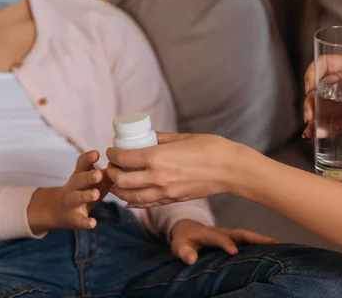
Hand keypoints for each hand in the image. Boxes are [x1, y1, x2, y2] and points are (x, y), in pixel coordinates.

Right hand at [27, 151, 111, 233]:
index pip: (82, 164)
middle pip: (79, 180)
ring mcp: (72, 202)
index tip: (96, 153)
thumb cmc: (82, 190)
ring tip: (95, 194)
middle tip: (98, 174)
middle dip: (88, 177)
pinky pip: (80, 220)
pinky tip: (93, 223)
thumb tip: (126, 165)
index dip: (88, 158)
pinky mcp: (74, 218)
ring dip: (86, 195)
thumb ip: (106, 172)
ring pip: (77, 198)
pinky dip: (85, 222)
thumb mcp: (90, 179)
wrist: (56, 210)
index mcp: (80, 175)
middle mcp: (74, 187)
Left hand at [106, 133, 246, 207]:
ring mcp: (164, 192)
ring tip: (117, 181)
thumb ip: (160, 138)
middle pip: (121, 180)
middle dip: (111, 172)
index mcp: (157, 157)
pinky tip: (129, 197)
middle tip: (112, 165)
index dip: (112, 154)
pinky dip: (133, 202)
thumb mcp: (181, 137)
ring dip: (119, 189)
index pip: (123, 159)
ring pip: (130, 196)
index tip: (112, 150)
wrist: (230, 170)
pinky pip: (146, 205)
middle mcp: (157, 177)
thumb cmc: (210, 148)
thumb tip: (146, 136)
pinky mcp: (172, 200)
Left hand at [170, 220, 275, 264]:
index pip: (218, 238)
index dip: (225, 243)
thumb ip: (184, 252)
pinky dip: (258, 242)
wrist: (187, 230)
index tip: (234, 251)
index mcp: (208, 234)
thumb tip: (191, 259)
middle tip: (270, 241)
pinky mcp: (233, 238)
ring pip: (246, 235)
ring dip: (259, 239)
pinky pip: (247, 239)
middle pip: (239, 233)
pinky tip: (272, 247)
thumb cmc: (184, 241)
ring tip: (276, 243)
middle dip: (253, 237)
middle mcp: (221, 232)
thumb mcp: (179, 247)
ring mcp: (229, 234)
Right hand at [303, 58, 341, 137]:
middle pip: (318, 86)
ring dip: (315, 116)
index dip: (313, 73)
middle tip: (310, 116)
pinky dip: (327, 125)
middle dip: (310, 101)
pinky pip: (335, 116)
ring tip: (312, 131)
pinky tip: (320, 134)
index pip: (324, 63)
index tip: (311, 89)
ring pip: (323, 103)